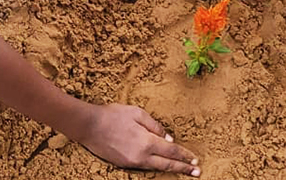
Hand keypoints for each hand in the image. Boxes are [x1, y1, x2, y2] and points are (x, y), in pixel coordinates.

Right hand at [77, 103, 197, 173]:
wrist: (88, 126)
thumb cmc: (112, 115)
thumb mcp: (136, 113)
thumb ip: (154, 125)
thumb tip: (168, 138)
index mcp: (146, 142)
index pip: (171, 150)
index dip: (184, 155)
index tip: (195, 160)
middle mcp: (142, 156)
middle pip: (168, 164)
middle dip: (183, 168)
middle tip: (197, 173)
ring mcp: (133, 162)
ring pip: (157, 167)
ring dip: (171, 168)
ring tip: (183, 170)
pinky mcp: (124, 164)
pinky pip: (145, 167)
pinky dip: (156, 166)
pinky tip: (161, 165)